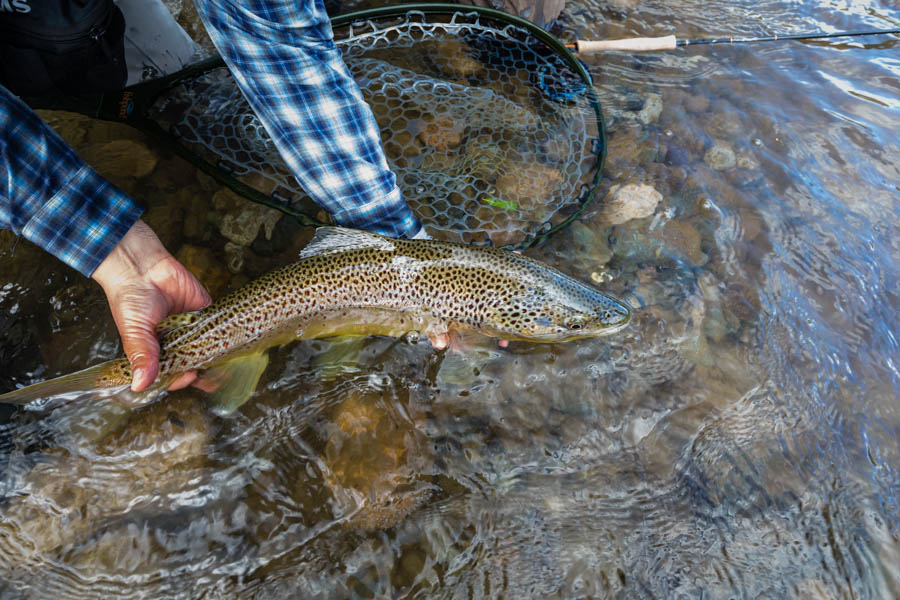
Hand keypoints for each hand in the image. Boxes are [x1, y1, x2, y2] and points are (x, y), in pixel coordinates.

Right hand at [91, 220, 210, 391]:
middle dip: (203, 373)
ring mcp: (190, 328)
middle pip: (192, 364)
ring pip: (207, 348)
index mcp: (155, 352)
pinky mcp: (203, 313)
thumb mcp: (134, 331)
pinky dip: (225, 334)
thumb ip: (142, 356)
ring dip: (217, 357)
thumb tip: (140, 385)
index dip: (181, 379)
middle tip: (214, 377)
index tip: (189, 377)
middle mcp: (174, 342)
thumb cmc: (130, 300)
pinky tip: (232, 342)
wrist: (141, 266)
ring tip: (227, 366)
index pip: (171, 373)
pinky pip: (217, 326)